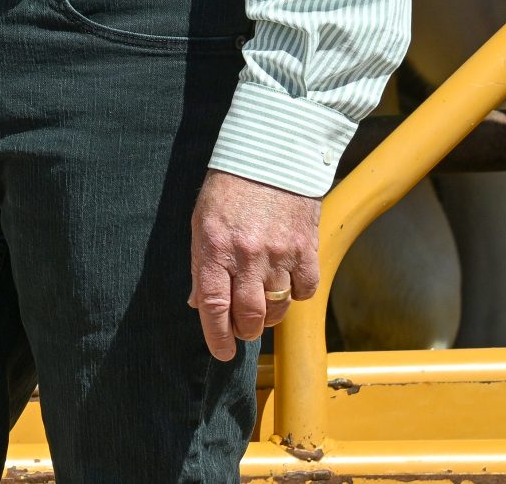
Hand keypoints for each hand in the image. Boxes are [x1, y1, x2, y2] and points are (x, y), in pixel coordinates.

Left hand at [187, 170, 320, 360]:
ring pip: (277, 308)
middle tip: (243, 330)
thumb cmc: (230, 186)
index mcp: (213, 247)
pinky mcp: (306, 248)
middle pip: (247, 316)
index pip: (213, 307)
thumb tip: (199, 303)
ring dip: (269, 317)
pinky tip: (288, 284)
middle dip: (244, 331)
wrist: (271, 153)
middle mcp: (245, 255)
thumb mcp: (202, 221)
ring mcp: (278, 253)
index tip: (221, 352)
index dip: (216, 337)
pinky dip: (297, 295)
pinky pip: (305, 291)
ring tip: (263, 309)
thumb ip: (201, 264)